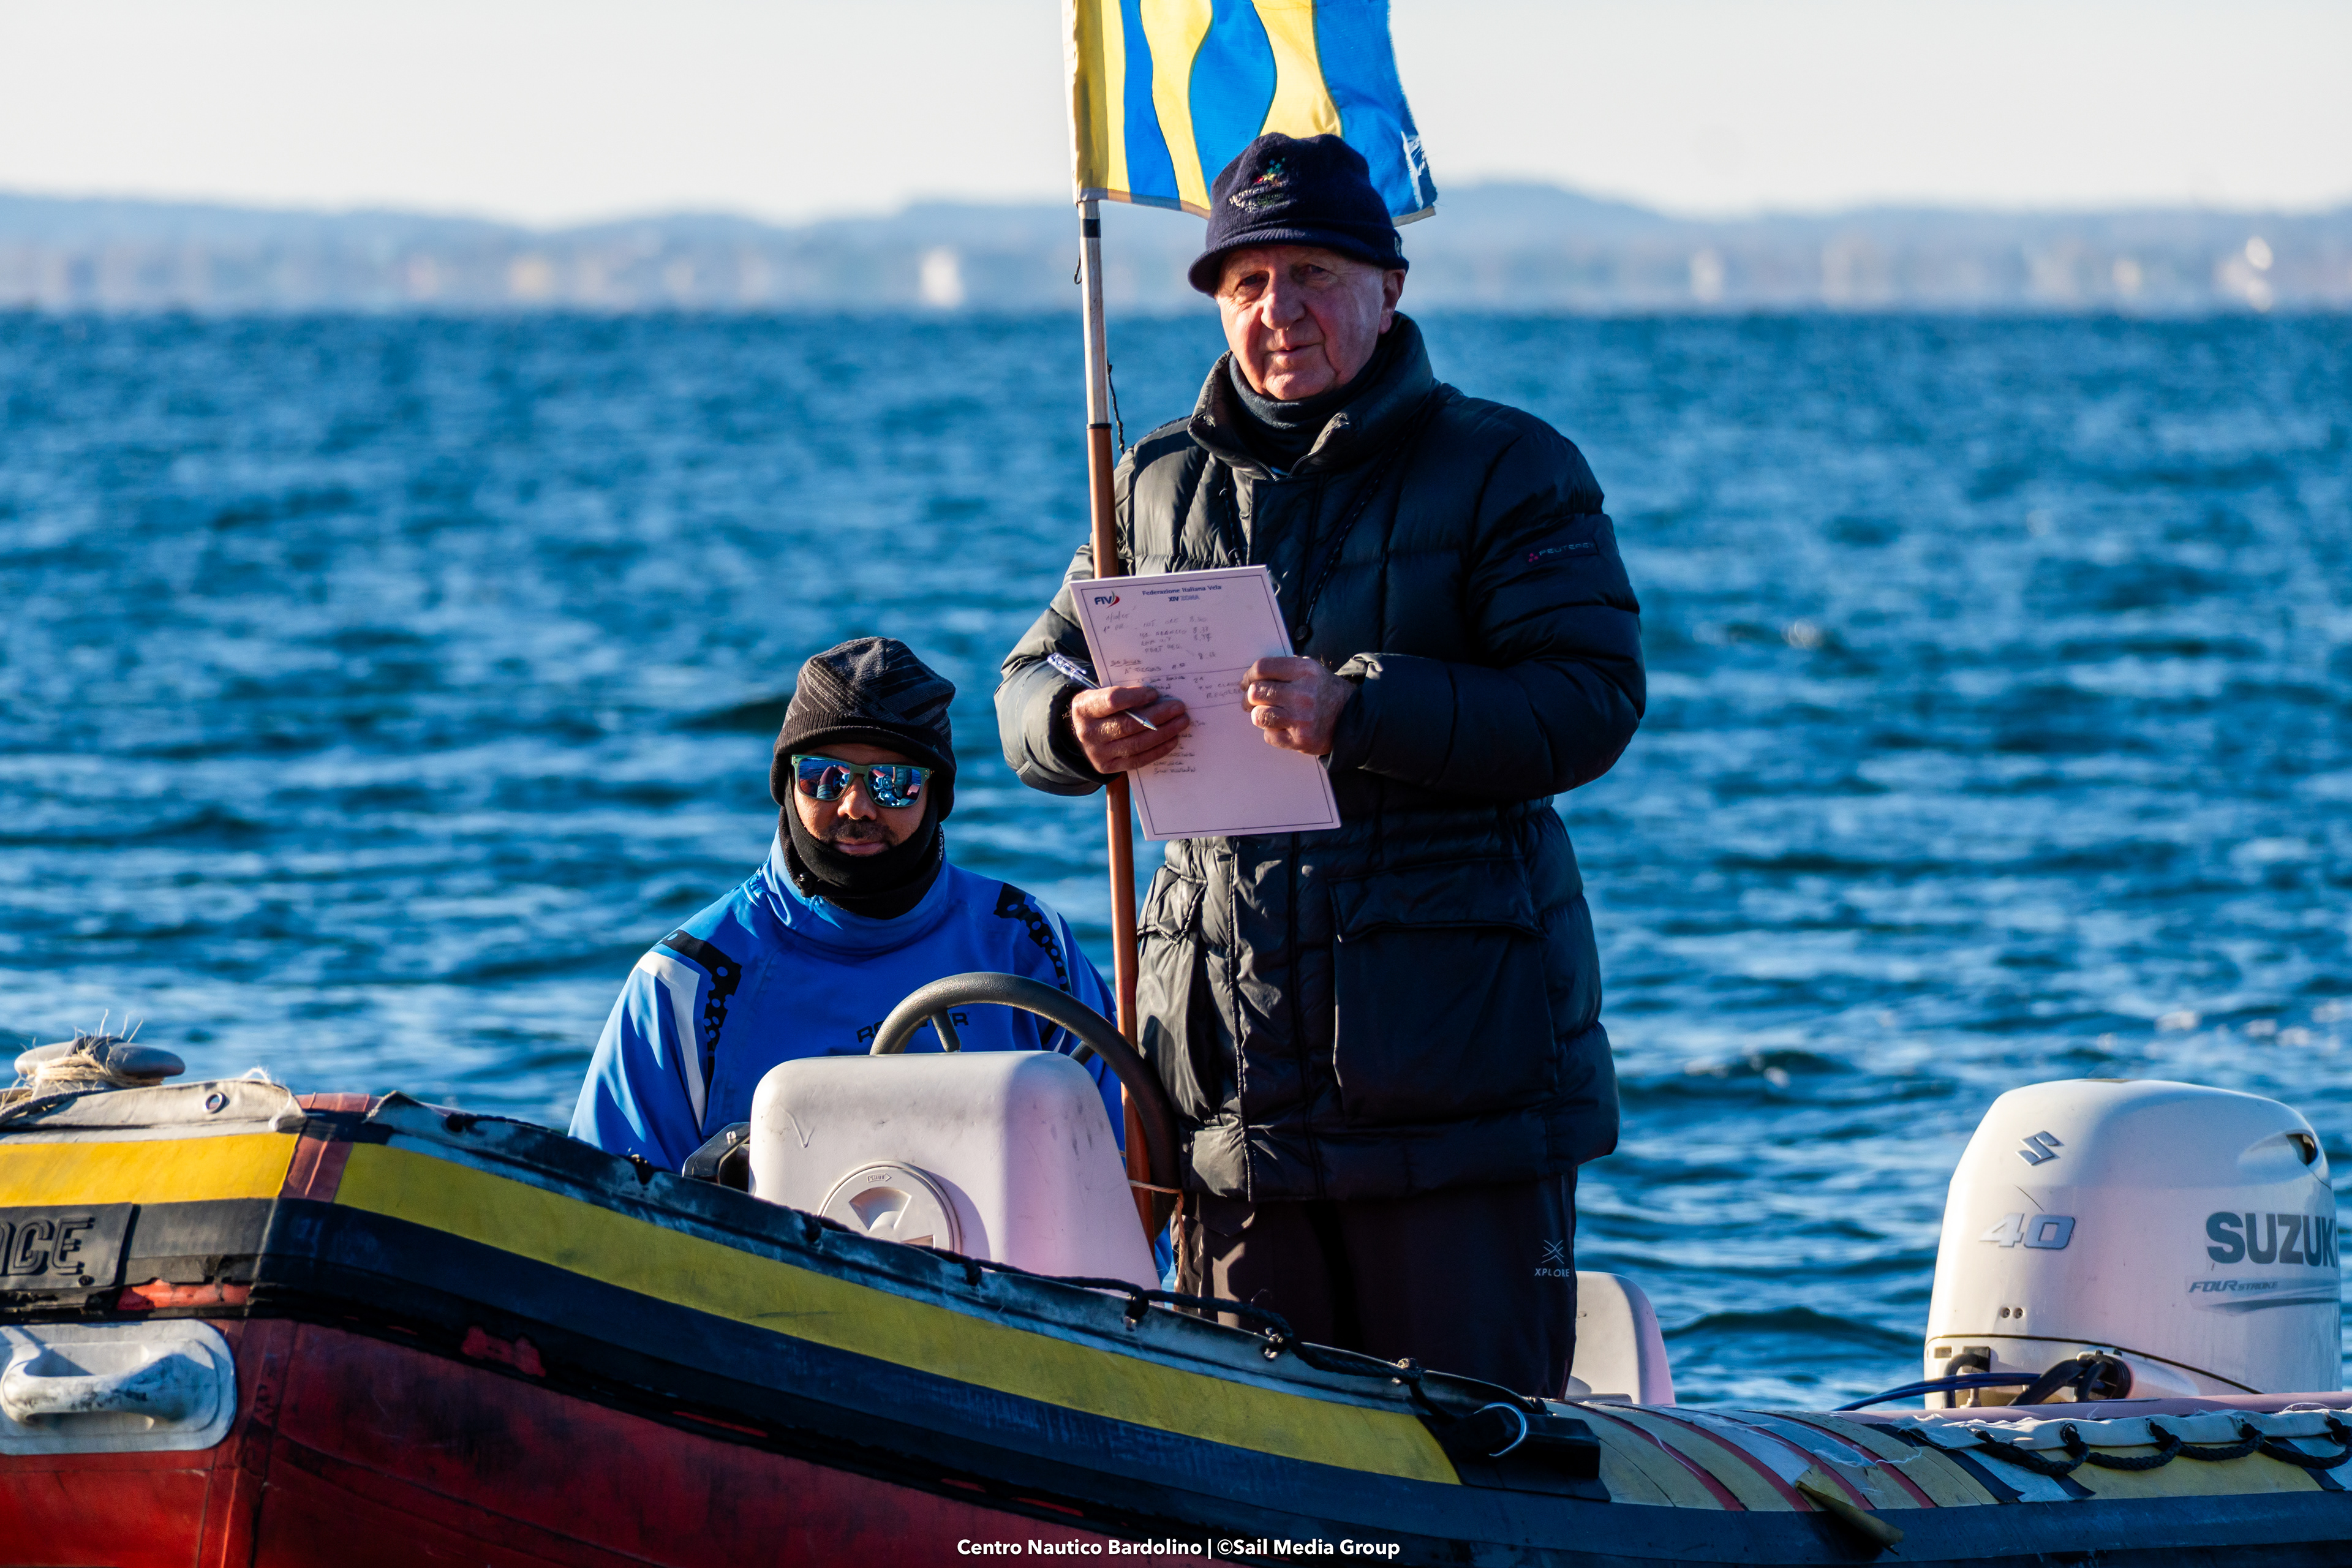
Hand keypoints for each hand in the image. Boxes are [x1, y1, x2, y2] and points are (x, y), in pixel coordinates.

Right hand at [1070, 683, 1188, 773]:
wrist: (1084, 732)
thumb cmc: (1100, 708)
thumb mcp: (1102, 694)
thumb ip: (1124, 693)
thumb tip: (1157, 696)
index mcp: (1085, 708)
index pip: (1112, 701)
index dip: (1135, 697)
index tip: (1155, 693)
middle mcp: (1089, 733)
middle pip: (1128, 725)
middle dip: (1158, 716)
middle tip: (1178, 708)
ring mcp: (1097, 753)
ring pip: (1135, 744)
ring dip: (1163, 733)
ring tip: (1180, 723)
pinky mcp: (1108, 767)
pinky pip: (1137, 760)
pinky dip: (1157, 750)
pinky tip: (1172, 740)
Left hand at [1242, 657, 1352, 756]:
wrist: (1352, 719)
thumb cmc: (1326, 693)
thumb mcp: (1312, 670)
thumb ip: (1285, 669)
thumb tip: (1254, 676)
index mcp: (1304, 671)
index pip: (1262, 668)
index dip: (1249, 676)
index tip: (1246, 682)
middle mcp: (1302, 694)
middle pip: (1256, 692)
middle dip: (1249, 697)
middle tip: (1250, 701)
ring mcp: (1301, 719)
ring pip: (1259, 716)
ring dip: (1258, 715)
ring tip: (1265, 714)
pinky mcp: (1300, 740)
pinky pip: (1269, 736)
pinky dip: (1271, 732)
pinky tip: (1281, 727)